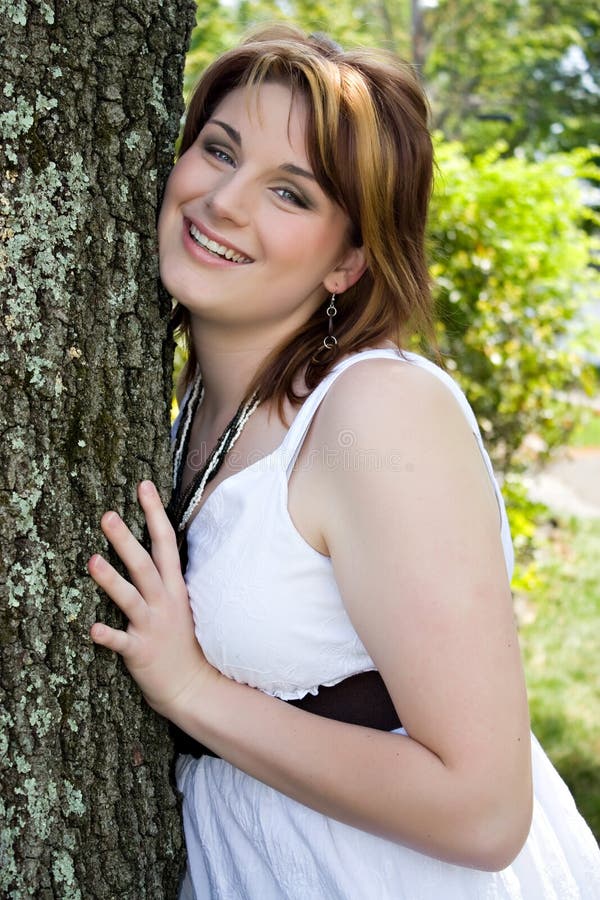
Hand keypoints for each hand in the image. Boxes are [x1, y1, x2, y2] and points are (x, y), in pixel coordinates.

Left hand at [89, 480, 214, 717]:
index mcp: (174, 586)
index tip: (143, 486)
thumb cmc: (182, 640)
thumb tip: (154, 544)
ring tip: (92, 560)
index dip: (154, 513)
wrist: (193, 686)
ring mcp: (153, 626)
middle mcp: (164, 601)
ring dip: (111, 579)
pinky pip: (122, 642)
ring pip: (130, 598)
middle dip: (126, 539)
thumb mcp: (180, 600)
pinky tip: (93, 628)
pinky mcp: (141, 652)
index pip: (166, 542)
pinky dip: (108, 635)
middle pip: (144, 564)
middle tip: (107, 514)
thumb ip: (166, 575)